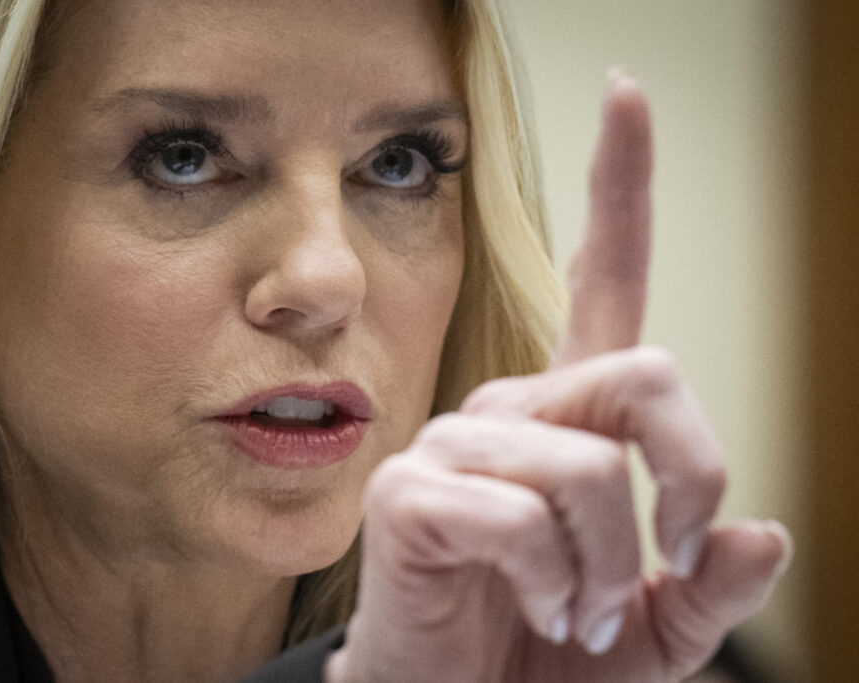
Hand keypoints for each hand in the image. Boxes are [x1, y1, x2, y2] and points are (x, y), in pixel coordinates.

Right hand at [325, 71, 791, 682]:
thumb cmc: (547, 657)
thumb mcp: (659, 629)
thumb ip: (710, 582)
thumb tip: (760, 529)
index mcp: (573, 420)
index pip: (599, 279)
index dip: (616, 185)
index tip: (624, 94)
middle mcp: (514, 411)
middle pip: (644, 372)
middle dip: (689, 474)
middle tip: (672, 558)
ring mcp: (457, 444)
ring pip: (588, 466)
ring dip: (613, 563)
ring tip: (586, 612)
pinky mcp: (413, 491)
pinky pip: (521, 514)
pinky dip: (555, 581)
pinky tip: (542, 605)